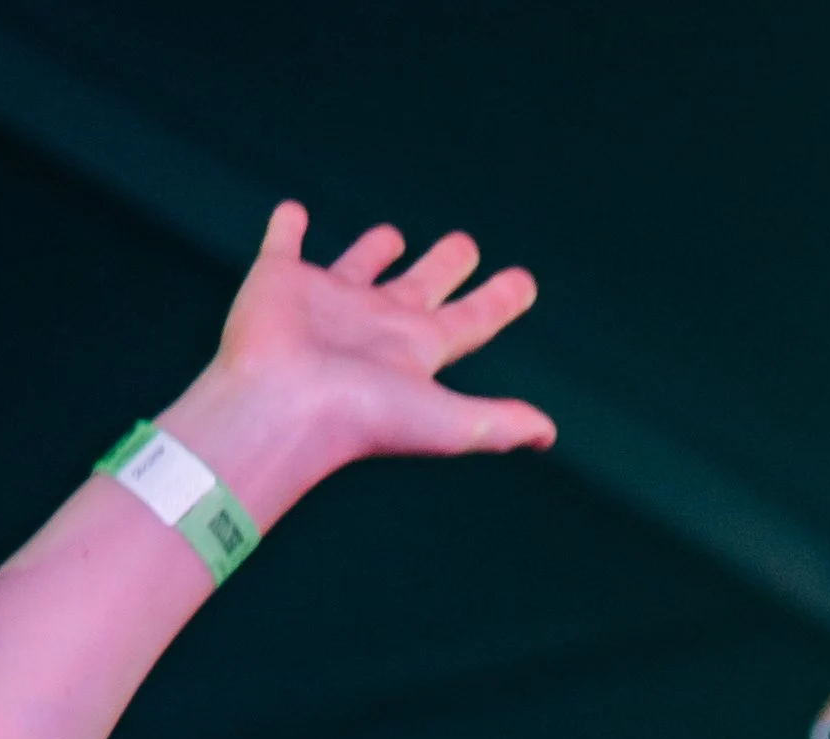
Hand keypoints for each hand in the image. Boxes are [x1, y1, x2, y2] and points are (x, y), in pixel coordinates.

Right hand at [177, 201, 550, 516]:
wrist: (282, 406)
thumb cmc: (361, 417)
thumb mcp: (447, 422)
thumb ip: (498, 422)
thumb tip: (549, 435)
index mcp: (415, 351)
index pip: (470, 322)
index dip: (499, 302)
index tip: (525, 281)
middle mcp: (375, 325)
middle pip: (420, 288)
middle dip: (445, 265)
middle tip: (465, 244)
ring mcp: (327, 301)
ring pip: (359, 266)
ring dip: (374, 249)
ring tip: (392, 235)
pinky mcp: (280, 279)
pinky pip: (284, 245)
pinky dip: (287, 228)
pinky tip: (293, 212)